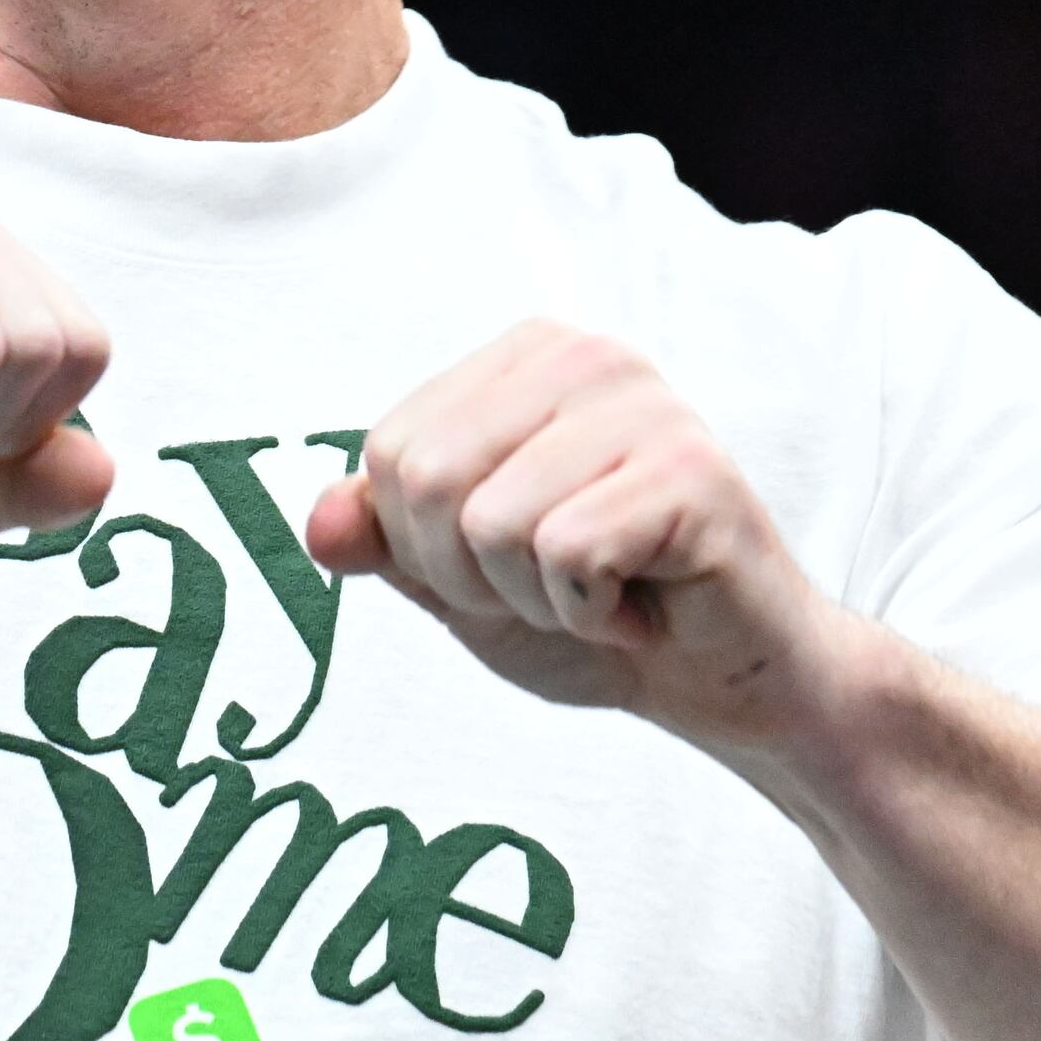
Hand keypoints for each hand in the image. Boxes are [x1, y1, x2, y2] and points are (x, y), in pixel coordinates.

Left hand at [303, 320, 857, 749]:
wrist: (721, 685)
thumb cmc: (595, 615)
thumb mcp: (460, 582)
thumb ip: (386, 541)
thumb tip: (319, 517)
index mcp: (523, 358)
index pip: (391, 452)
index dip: (427, 546)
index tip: (512, 563)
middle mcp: (585, 355)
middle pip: (429, 482)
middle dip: (475, 576)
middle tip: (559, 585)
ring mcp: (646, 405)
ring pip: (494, 525)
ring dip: (538, 600)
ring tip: (607, 591)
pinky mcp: (692, 469)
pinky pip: (568, 555)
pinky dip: (594, 614)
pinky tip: (647, 604)